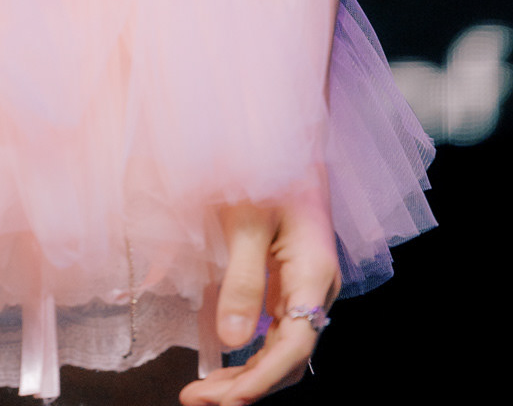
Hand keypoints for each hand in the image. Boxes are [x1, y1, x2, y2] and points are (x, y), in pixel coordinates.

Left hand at [179, 174, 340, 404]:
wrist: (281, 134)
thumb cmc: (265, 166)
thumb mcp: (245, 220)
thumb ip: (240, 281)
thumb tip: (231, 341)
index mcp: (314, 273)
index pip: (293, 346)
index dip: (259, 381)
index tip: (223, 402)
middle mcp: (316, 288)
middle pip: (288, 357)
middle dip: (245, 386)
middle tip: (195, 400)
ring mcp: (304, 286)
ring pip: (281, 348)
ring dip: (245, 374)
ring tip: (203, 391)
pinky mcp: (289, 280)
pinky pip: (274, 329)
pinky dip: (248, 352)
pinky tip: (221, 361)